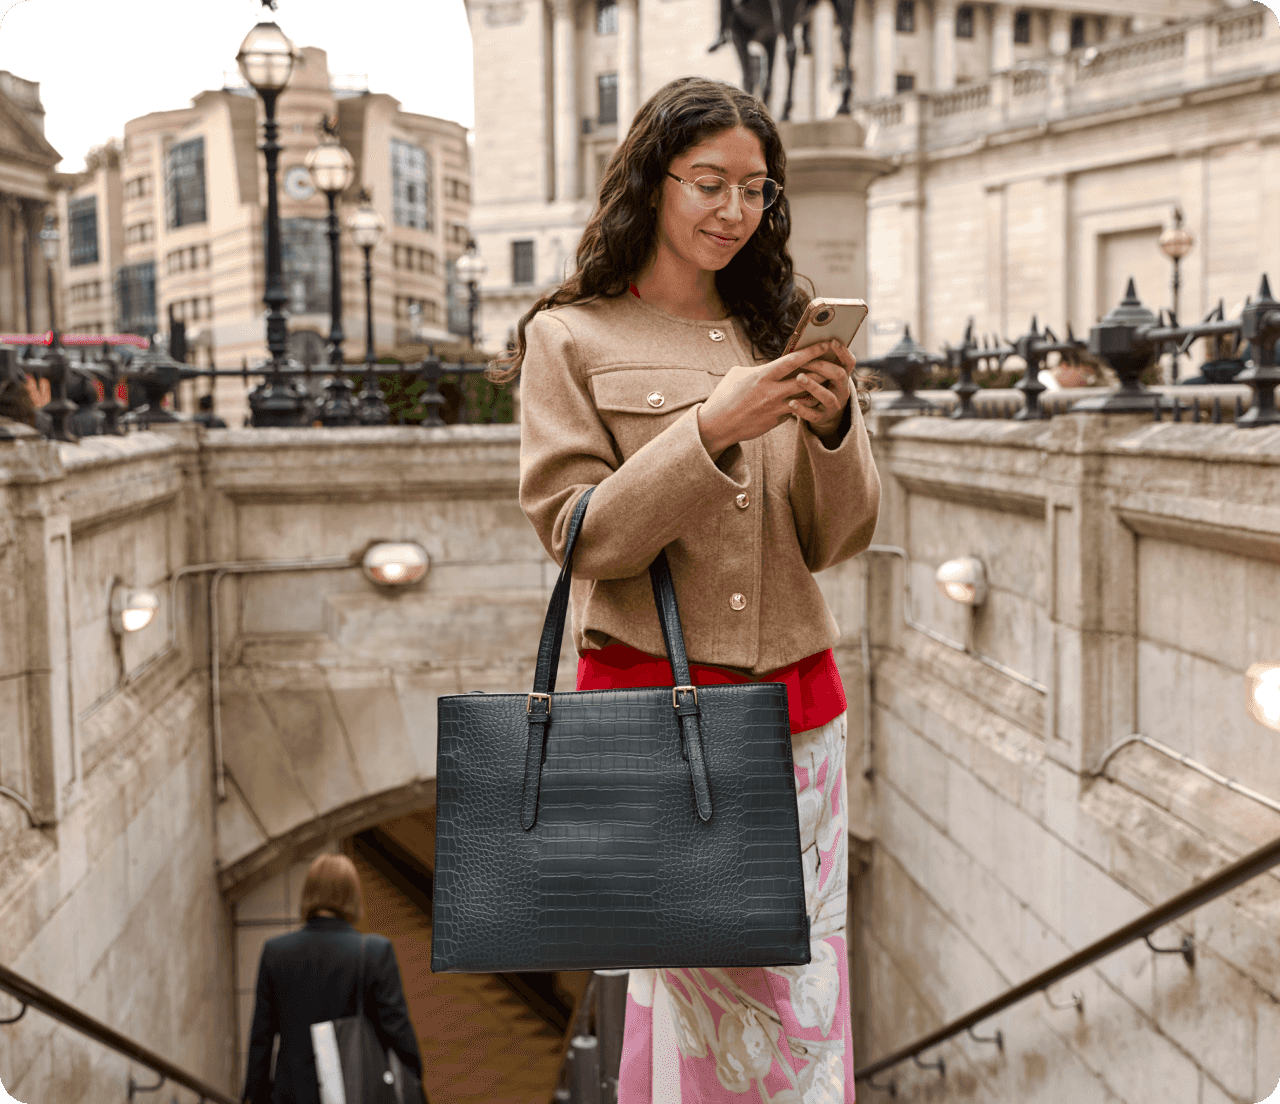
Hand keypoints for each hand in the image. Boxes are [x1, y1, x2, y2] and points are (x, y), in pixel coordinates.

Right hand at [696, 341, 854, 459]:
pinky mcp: (776, 420)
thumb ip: (758, 368)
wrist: (718, 425)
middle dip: (823, 370)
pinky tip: (814, 400)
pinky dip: (806, 404)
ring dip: (818, 389)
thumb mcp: (737, 374)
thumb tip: (772, 364)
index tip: (825, 343)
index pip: (793, 360)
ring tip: (830, 381)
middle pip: (807, 379)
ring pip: (806, 396)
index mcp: (762, 375)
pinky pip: (797, 410)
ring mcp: (775, 407)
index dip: (812, 351)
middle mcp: (771, 391)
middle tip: (836, 362)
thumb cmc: (725, 396)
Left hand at [787, 342, 857, 440]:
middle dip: (823, 366)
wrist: (823, 414)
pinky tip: (791, 403)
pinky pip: (813, 415)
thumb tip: (806, 344)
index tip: (832, 342)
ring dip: (813, 386)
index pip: (849, 362)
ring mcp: (834, 405)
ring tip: (799, 378)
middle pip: (839, 375)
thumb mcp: (824, 374)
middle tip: (807, 361)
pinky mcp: (821, 418)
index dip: (842, 352)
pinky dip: (802, 409)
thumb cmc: (819, 385)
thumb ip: (819, 362)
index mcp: (843, 376)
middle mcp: (842, 390)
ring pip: (827, 396)